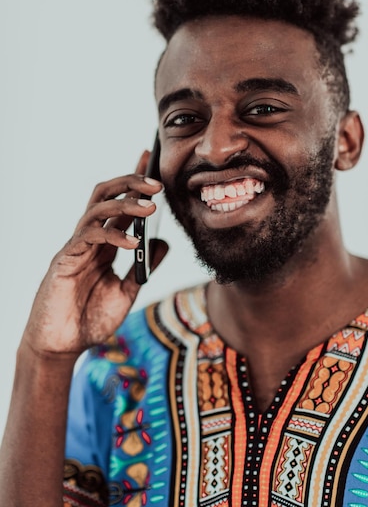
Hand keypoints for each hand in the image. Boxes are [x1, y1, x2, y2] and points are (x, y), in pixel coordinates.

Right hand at [22, 151, 166, 357]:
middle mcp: (89, 240)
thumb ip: (144, 267)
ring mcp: (76, 247)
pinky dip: (114, 235)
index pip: (118, 204)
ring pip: (96, 209)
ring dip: (125, 203)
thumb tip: (164, 242)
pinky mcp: (65, 260)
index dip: (133, 181)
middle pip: (105, 195)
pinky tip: (133, 242)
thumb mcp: (127, 291)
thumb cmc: (89, 320)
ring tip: (150, 206)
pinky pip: (89, 237)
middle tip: (157, 182)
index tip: (150, 160)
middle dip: (130, 182)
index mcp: (104, 245)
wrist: (63, 346)